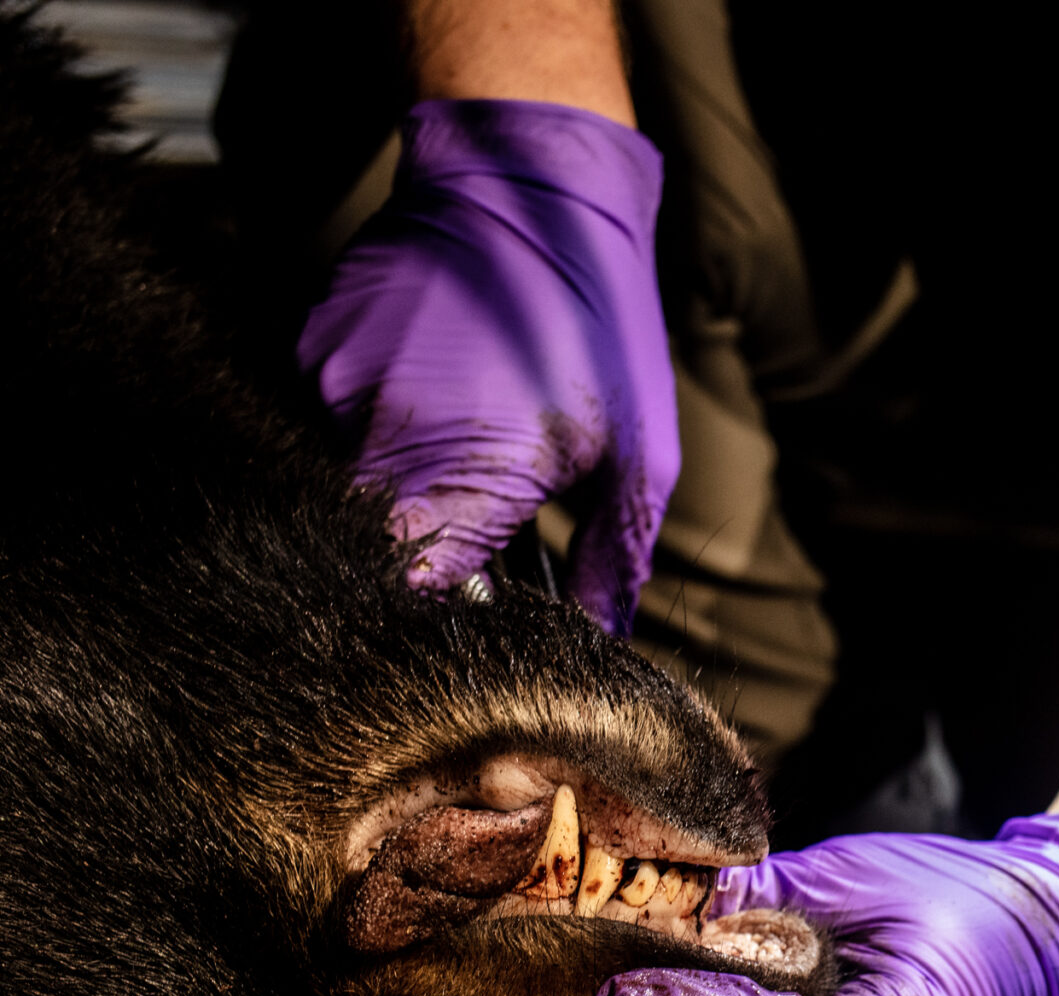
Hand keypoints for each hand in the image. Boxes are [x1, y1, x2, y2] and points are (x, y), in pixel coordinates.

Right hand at [299, 99, 678, 627]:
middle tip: (479, 508)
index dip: (442, 606)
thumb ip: (613, 559)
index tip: (472, 601)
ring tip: (466, 420)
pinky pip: (330, 411)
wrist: (529, 184)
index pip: (414, 589)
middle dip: (421, 541)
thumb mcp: (638, 453)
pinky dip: (378, 414)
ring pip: (347, 474)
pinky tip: (432, 377)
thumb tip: (603, 639)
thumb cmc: (597, 325)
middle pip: (374, 538)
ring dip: (401, 470)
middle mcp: (375, 437)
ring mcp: (331, 385)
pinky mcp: (311, 342)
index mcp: (460, 477)